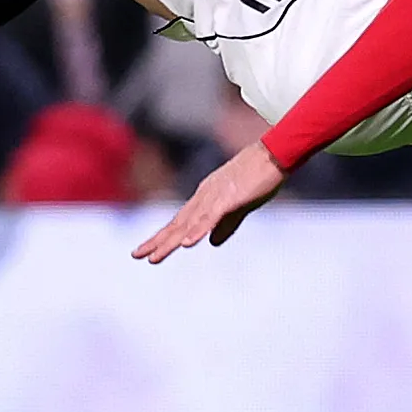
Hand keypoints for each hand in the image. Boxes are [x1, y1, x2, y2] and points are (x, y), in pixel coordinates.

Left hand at [133, 139, 286, 261]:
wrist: (274, 154)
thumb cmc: (258, 177)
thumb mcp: (239, 206)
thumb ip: (225, 225)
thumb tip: (211, 243)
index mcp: (205, 199)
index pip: (179, 222)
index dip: (162, 237)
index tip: (145, 251)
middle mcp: (204, 197)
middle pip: (177, 224)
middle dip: (157, 241)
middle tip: (136, 255)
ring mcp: (215, 197)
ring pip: (188, 223)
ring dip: (171, 241)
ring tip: (154, 257)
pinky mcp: (229, 198)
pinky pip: (210, 217)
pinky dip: (198, 230)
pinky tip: (187, 243)